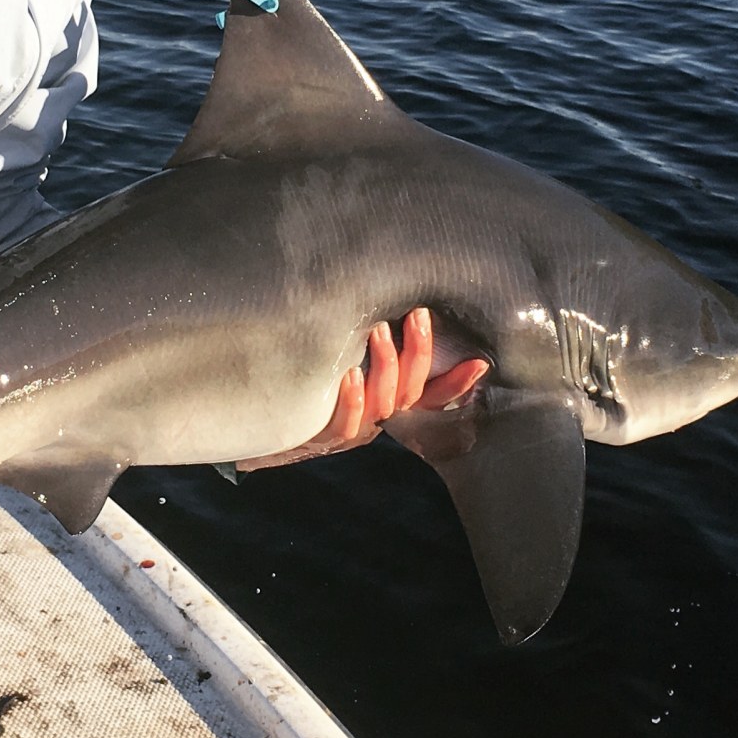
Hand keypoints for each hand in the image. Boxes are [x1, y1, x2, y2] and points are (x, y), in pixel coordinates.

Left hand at [240, 307, 489, 470]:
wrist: (258, 418)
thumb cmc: (307, 379)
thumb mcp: (346, 358)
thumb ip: (376, 340)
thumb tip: (397, 299)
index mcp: (388, 400)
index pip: (434, 395)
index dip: (458, 382)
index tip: (480, 361)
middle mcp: (376, 417)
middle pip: (411, 392)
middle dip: (418, 353)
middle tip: (416, 315)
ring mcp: (351, 430)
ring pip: (383, 405)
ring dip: (386, 366)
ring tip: (379, 330)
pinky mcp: (321, 438)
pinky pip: (345, 426)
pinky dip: (352, 401)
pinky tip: (350, 376)